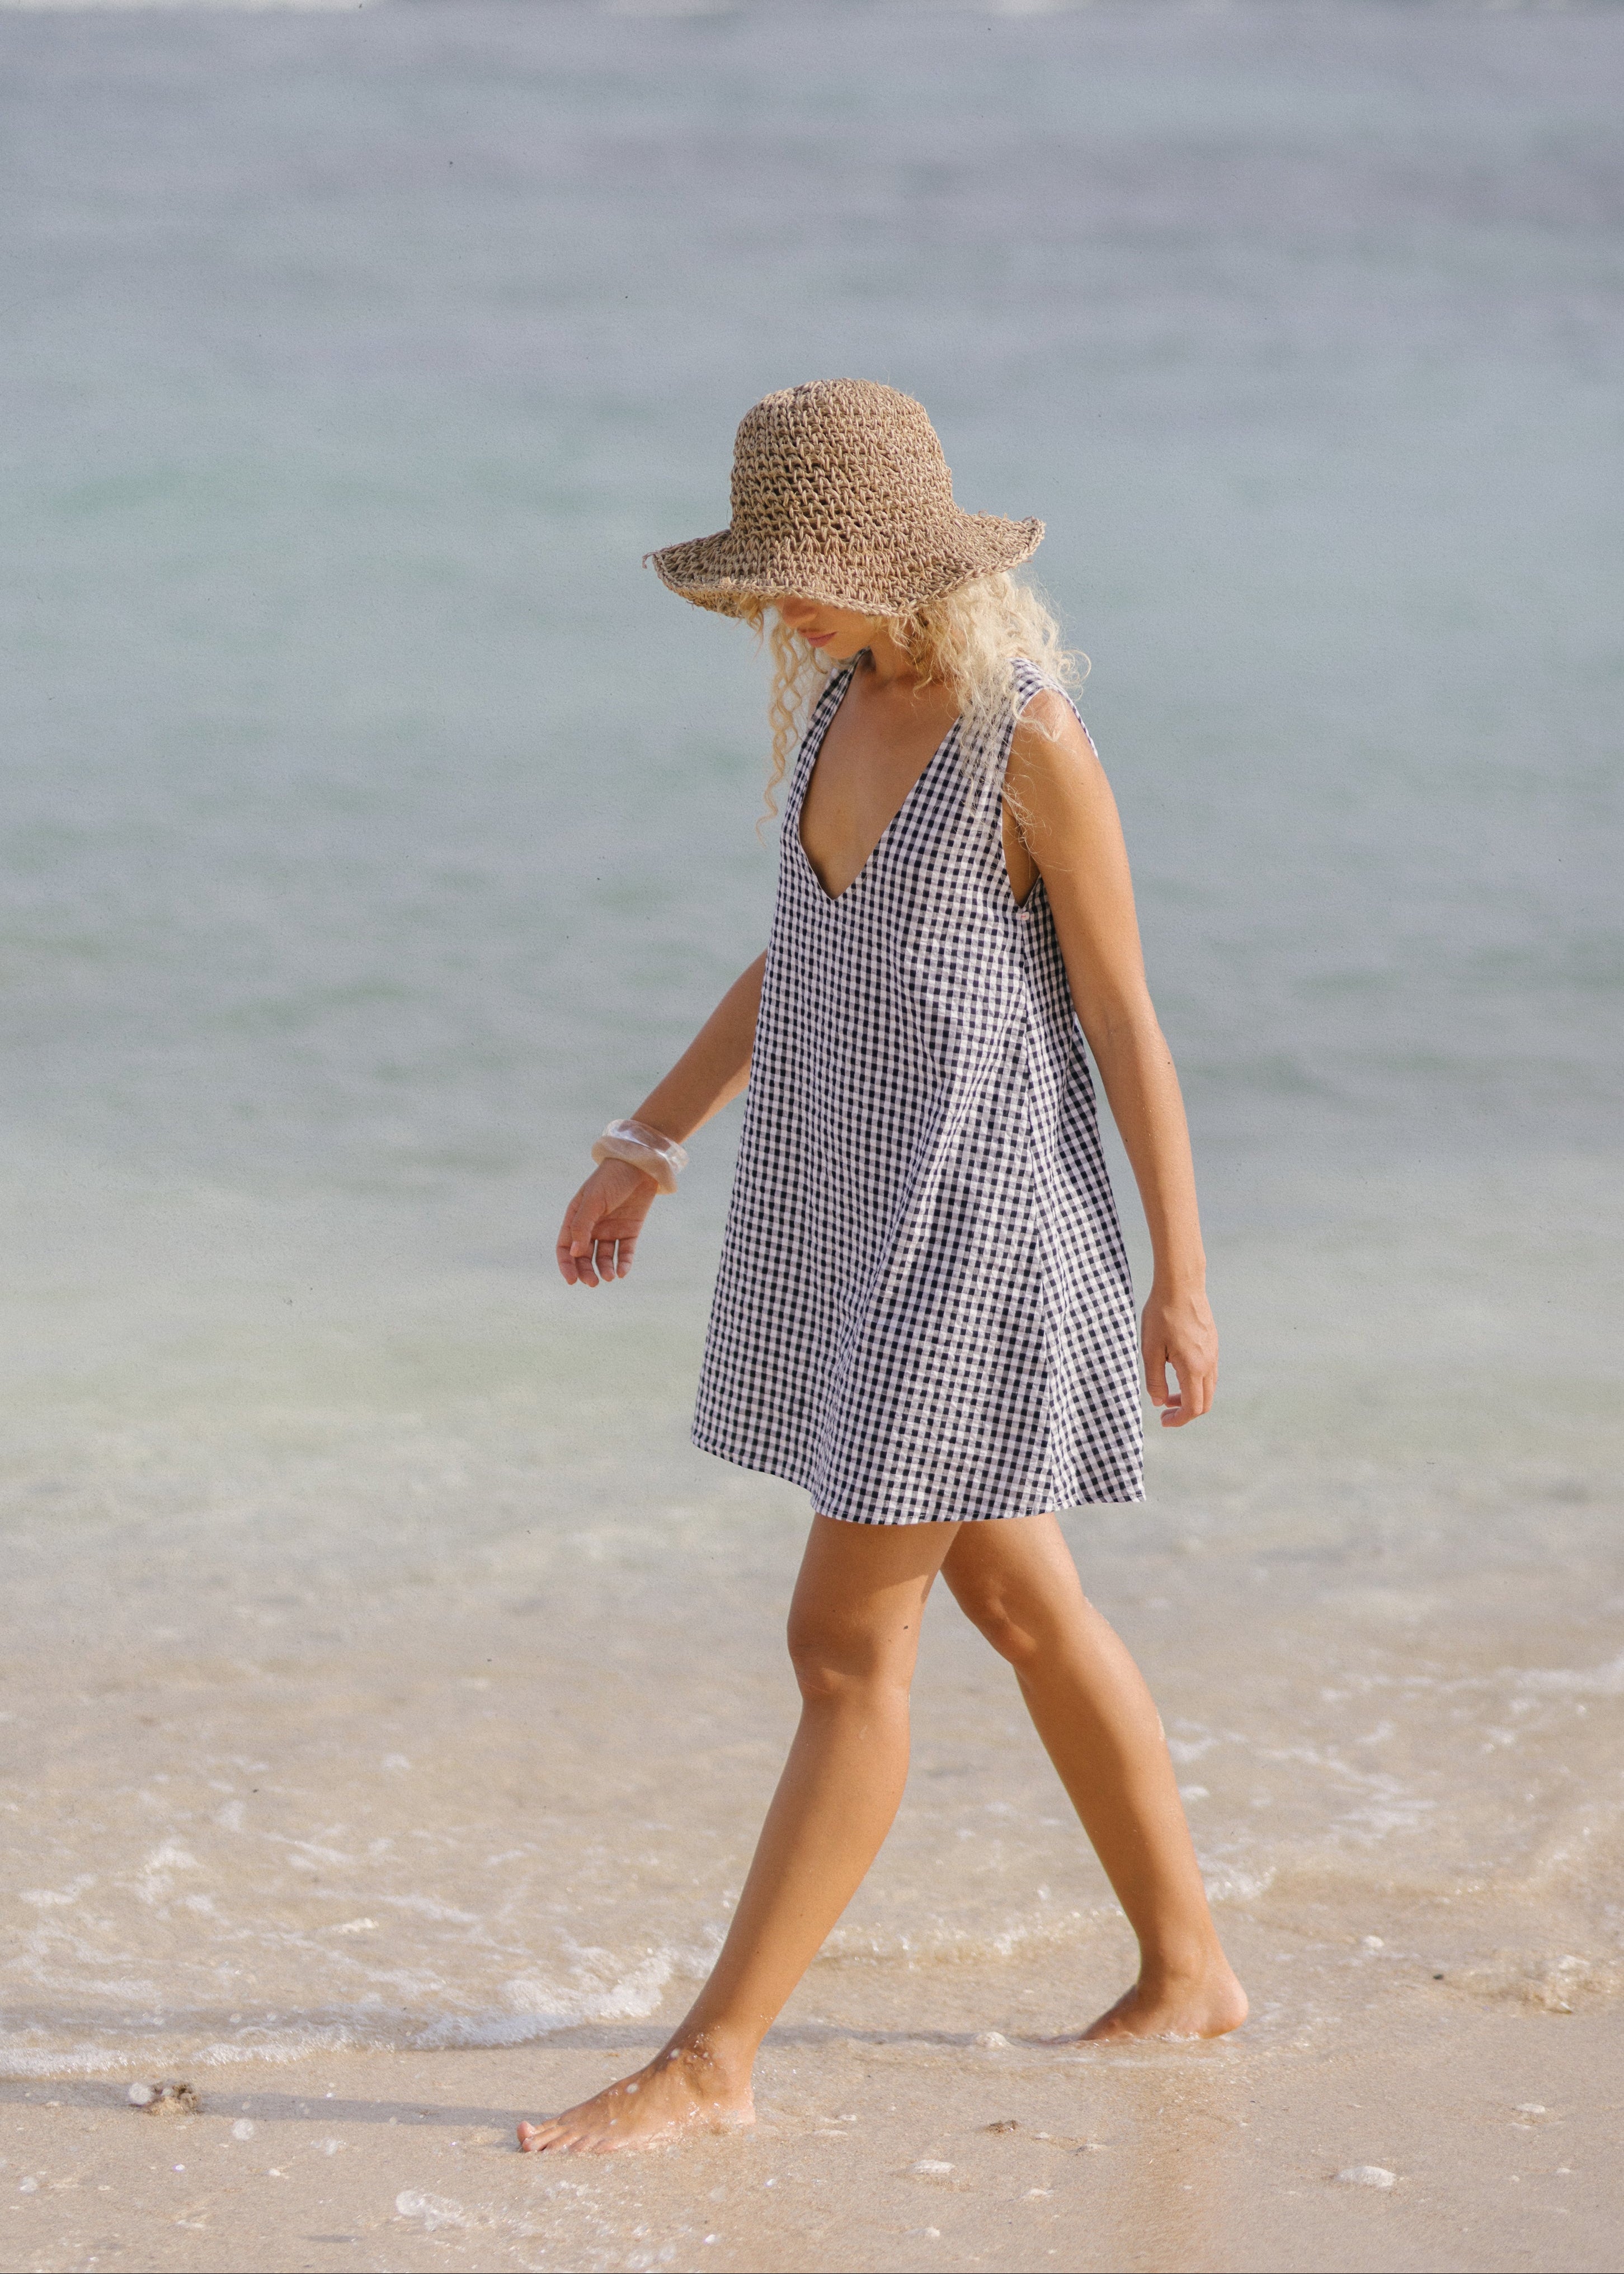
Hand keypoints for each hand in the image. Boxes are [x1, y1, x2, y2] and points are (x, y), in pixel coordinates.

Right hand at [556, 1159, 659, 1286]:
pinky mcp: (630, 1230)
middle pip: (584, 1256)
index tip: (572, 1280)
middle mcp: (592, 1226)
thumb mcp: (593, 1201)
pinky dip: (623, 1263)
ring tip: (609, 1277)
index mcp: (577, 1217)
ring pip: (604, 1257)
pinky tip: (622, 1272)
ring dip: (605, 1269)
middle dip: (586, 1271)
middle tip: (593, 1282)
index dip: (566, 1264)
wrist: (641, 1165)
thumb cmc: (611, 1178)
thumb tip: (573, 1252)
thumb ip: (582, 1226)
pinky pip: (625, 1252)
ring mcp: (611, 1229)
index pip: (565, 1246)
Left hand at [1142, 1282, 1216, 1427]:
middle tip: (1164, 1410)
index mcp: (1194, 1368)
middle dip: (1185, 1411)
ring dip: (1190, 1396)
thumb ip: (1154, 1380)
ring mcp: (1213, 1353)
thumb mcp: (1150, 1350)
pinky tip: (1176, 1371)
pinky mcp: (1212, 1343)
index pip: (1193, 1408)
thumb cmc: (1161, 1315)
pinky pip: (1208, 1372)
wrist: (1181, 1285)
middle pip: (1205, 1402)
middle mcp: (1209, 1363)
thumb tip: (1159, 1402)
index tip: (1163, 1420)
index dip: (1179, 1420)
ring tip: (1168, 1392)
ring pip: (1208, 1388)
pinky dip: (1195, 1382)